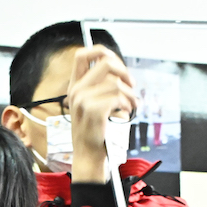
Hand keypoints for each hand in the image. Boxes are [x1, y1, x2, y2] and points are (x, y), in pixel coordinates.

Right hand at [67, 45, 138, 182]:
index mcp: (75, 86)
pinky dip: (128, 104)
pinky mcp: (93, 110)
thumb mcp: (89, 106)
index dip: (100, 51)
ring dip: (130, 93)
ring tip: (132, 104)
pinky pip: (118, 97)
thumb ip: (99, 87)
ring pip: (116, 83)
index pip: (82, 55)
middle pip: (106, 63)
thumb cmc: (93, 131)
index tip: (115, 61)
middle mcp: (76, 91)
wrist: (87, 155)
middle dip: (124, 71)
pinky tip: (127, 112)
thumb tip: (120, 72)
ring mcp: (83, 101)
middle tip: (131, 84)